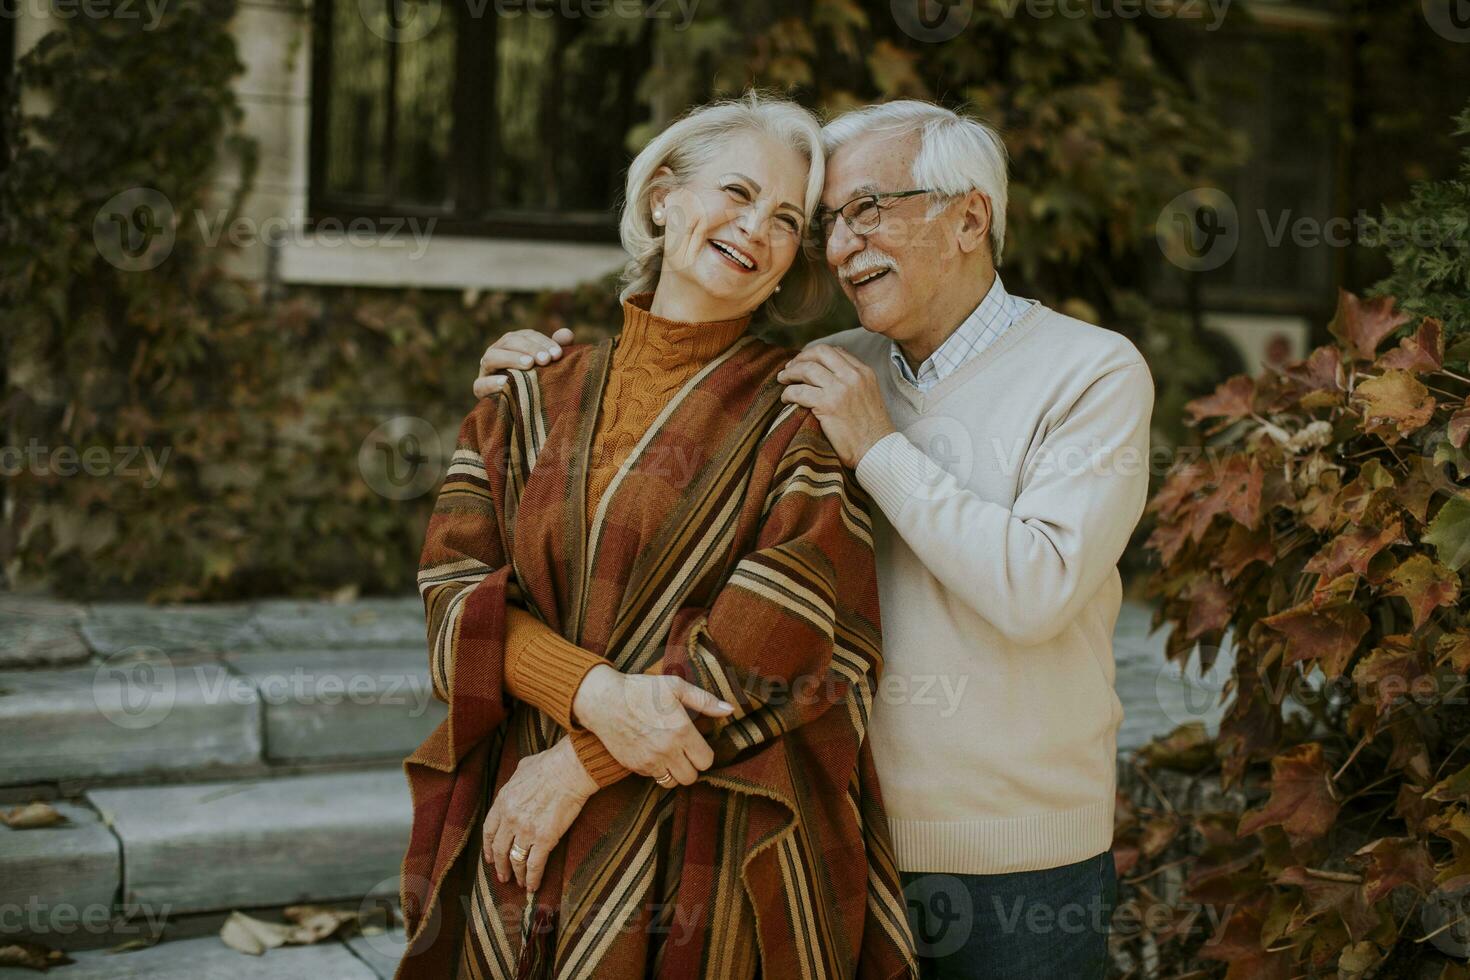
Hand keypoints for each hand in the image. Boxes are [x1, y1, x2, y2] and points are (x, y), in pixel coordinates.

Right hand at [473, 327, 574, 398]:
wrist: (521, 410)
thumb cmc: (538, 381)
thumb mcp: (548, 365)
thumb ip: (556, 349)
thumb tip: (567, 333)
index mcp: (513, 343)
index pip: (526, 335)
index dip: (542, 342)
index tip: (557, 354)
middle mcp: (497, 351)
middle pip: (509, 341)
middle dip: (529, 348)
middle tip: (546, 360)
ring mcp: (486, 370)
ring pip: (492, 357)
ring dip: (511, 358)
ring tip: (529, 365)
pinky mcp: (479, 389)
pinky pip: (480, 384)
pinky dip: (490, 382)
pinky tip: (504, 382)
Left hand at [482, 738, 595, 890]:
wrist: (569, 769)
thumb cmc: (550, 764)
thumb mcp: (522, 768)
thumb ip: (514, 781)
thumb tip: (517, 783)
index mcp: (503, 801)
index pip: (489, 830)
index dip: (488, 847)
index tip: (490, 857)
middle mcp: (510, 819)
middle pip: (500, 849)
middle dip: (500, 866)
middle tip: (503, 876)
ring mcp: (526, 831)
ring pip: (515, 860)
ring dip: (516, 874)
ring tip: (519, 883)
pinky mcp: (545, 839)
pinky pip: (535, 865)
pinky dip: (532, 878)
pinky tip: (532, 886)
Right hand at [571, 665, 731, 784]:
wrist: (603, 700)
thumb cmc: (640, 690)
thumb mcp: (675, 686)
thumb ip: (704, 700)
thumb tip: (730, 710)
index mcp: (681, 731)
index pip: (706, 761)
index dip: (704, 754)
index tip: (697, 744)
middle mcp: (666, 750)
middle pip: (691, 777)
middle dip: (692, 766)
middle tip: (685, 751)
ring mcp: (649, 761)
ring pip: (673, 782)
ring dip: (675, 772)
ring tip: (671, 755)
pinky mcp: (634, 766)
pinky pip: (654, 777)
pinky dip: (657, 770)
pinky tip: (653, 752)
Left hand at [777, 345, 896, 467]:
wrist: (877, 450)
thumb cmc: (871, 429)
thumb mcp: (869, 395)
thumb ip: (853, 381)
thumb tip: (829, 372)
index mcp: (864, 372)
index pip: (835, 351)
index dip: (814, 354)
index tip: (803, 362)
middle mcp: (853, 376)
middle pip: (820, 352)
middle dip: (800, 357)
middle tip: (789, 368)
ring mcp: (840, 389)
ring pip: (807, 369)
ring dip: (790, 373)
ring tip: (782, 380)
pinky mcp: (828, 405)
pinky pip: (799, 391)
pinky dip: (788, 393)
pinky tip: (785, 399)